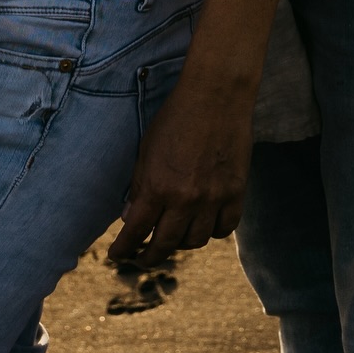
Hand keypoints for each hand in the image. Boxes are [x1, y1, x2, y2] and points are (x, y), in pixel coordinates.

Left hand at [106, 71, 253, 267]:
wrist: (216, 95)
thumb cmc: (176, 116)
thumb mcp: (147, 148)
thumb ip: (140, 185)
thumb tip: (130, 218)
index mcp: (157, 186)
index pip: (136, 231)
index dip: (124, 249)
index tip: (117, 256)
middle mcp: (185, 199)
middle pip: (165, 244)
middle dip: (149, 256)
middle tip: (143, 257)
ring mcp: (213, 198)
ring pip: (195, 241)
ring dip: (181, 243)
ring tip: (174, 237)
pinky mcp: (236, 193)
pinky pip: (223, 229)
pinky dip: (212, 231)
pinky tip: (204, 224)